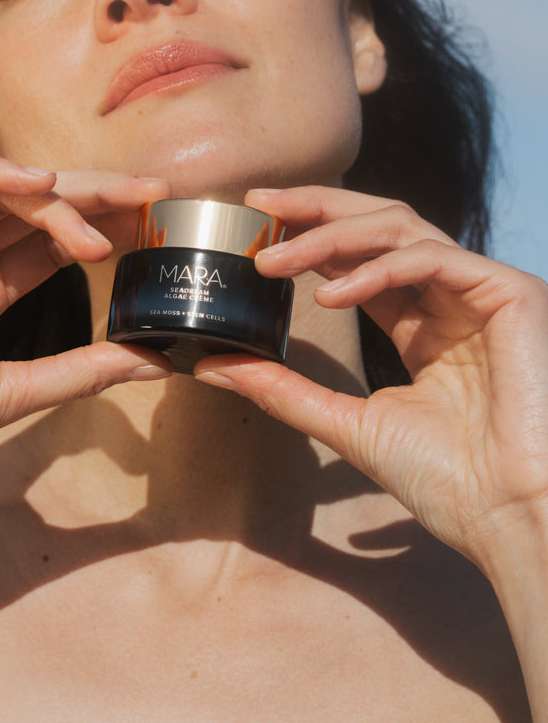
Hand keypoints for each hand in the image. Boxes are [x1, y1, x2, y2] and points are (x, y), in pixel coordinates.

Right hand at [0, 154, 170, 504]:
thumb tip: (158, 360)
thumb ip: (82, 369)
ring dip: (56, 194)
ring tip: (108, 214)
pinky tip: (40, 185)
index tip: (156, 223)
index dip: (102, 227)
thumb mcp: (13, 390)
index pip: (50, 243)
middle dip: (95, 197)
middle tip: (152, 193)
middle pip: (33, 208)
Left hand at [194, 186, 547, 569]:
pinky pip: (431, 257)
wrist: (507, 517)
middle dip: (315, 208)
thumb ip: (284, 389)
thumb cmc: (445, 480)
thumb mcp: (347, 422)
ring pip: (400, 227)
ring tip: (274, 258)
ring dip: (331, 235)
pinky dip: (375, 269)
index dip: (307, 235)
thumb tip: (213, 365)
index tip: (254, 225)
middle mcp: (450, 297)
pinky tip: (329, 295)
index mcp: (421, 322)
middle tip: (258, 204)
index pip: (359, 255)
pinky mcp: (509, 292)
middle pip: (378, 223)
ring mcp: (481, 290)